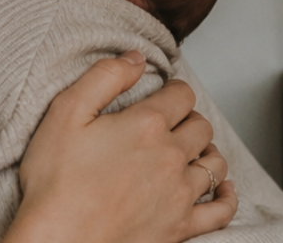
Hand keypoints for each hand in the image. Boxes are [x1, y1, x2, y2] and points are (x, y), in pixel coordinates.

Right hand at [5, 51, 238, 242]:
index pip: (181, 95)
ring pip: (214, 163)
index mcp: (146, 125)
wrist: (58, 241)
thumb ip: (104, 76)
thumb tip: (136, 57)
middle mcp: (170, 157)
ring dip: (206, 151)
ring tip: (192, 150)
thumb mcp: (66, 112)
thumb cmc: (55, 182)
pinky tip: (223, 189)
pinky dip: (227, 196)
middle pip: (200, 126)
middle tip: (173, 122)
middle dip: (190, 118)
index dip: (175, 89)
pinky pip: (221, 210)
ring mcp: (179, 194)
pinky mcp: (180, 227)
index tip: (167, 94)